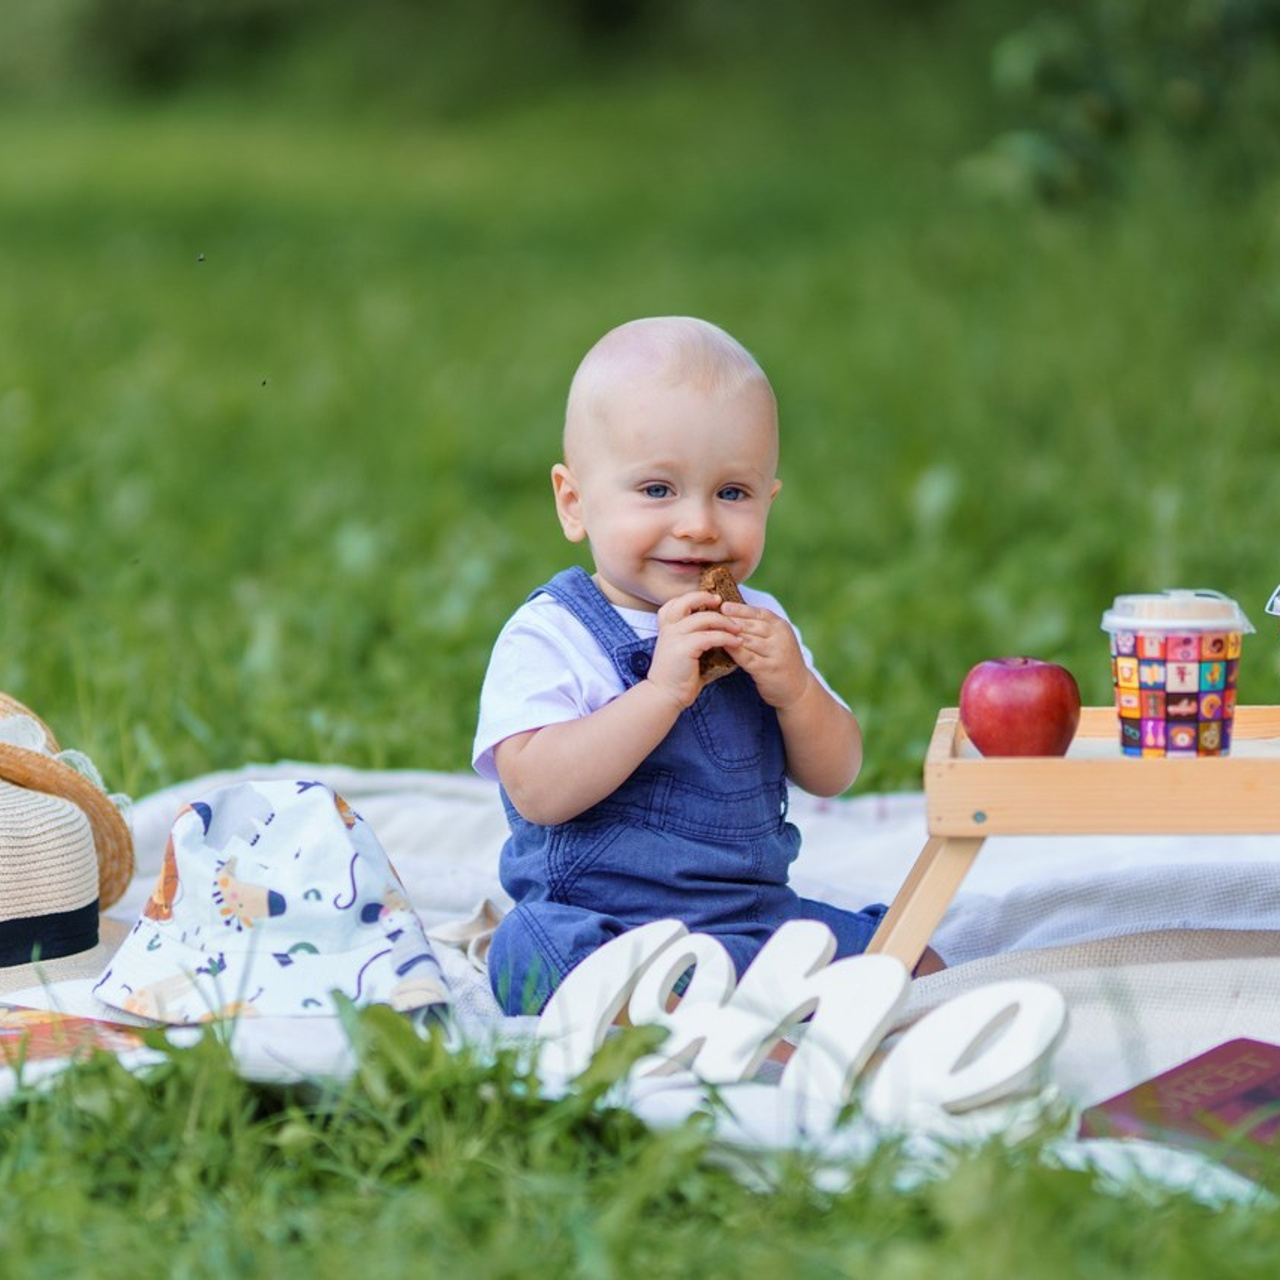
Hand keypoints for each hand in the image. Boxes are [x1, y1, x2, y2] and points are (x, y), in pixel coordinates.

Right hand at [646, 590, 740, 708]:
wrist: (665, 695)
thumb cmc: (679, 676)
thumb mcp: (684, 650)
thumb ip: (697, 638)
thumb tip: (722, 631)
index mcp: (666, 627)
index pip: (675, 603)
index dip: (694, 597)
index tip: (712, 600)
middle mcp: (668, 628)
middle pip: (686, 601)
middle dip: (706, 598)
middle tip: (723, 603)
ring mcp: (674, 636)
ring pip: (703, 618)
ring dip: (724, 622)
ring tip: (738, 629)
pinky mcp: (684, 648)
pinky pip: (710, 636)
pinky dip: (726, 638)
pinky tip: (736, 643)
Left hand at [718, 600, 809, 708]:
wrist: (798, 688)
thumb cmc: (779, 660)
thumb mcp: (776, 639)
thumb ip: (759, 627)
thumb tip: (731, 613)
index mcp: (781, 626)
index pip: (758, 613)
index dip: (740, 609)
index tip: (723, 606)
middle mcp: (780, 637)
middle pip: (751, 625)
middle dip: (730, 621)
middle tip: (711, 617)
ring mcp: (775, 653)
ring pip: (747, 640)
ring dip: (728, 635)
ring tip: (711, 631)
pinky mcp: (767, 669)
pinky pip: (746, 657)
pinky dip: (733, 651)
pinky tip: (722, 647)